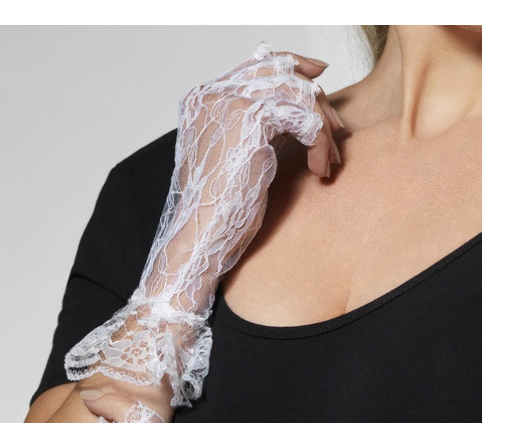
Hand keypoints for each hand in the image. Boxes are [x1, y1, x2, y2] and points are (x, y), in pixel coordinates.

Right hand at [64, 42, 344, 406]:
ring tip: (330, 160)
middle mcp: (211, 94)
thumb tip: (292, 115)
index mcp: (203, 102)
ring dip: (322, 126)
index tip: (320, 79)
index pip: (256, 65)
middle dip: (316, 100)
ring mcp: (228, 102)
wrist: (201, 240)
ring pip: (296, 92)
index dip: (293, 67)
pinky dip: (320, 142)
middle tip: (338, 132)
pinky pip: (302, 115)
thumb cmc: (218, 216)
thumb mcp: (238, 164)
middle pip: (279, 70)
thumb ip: (255, 133)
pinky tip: (321, 170)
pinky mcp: (249, 119)